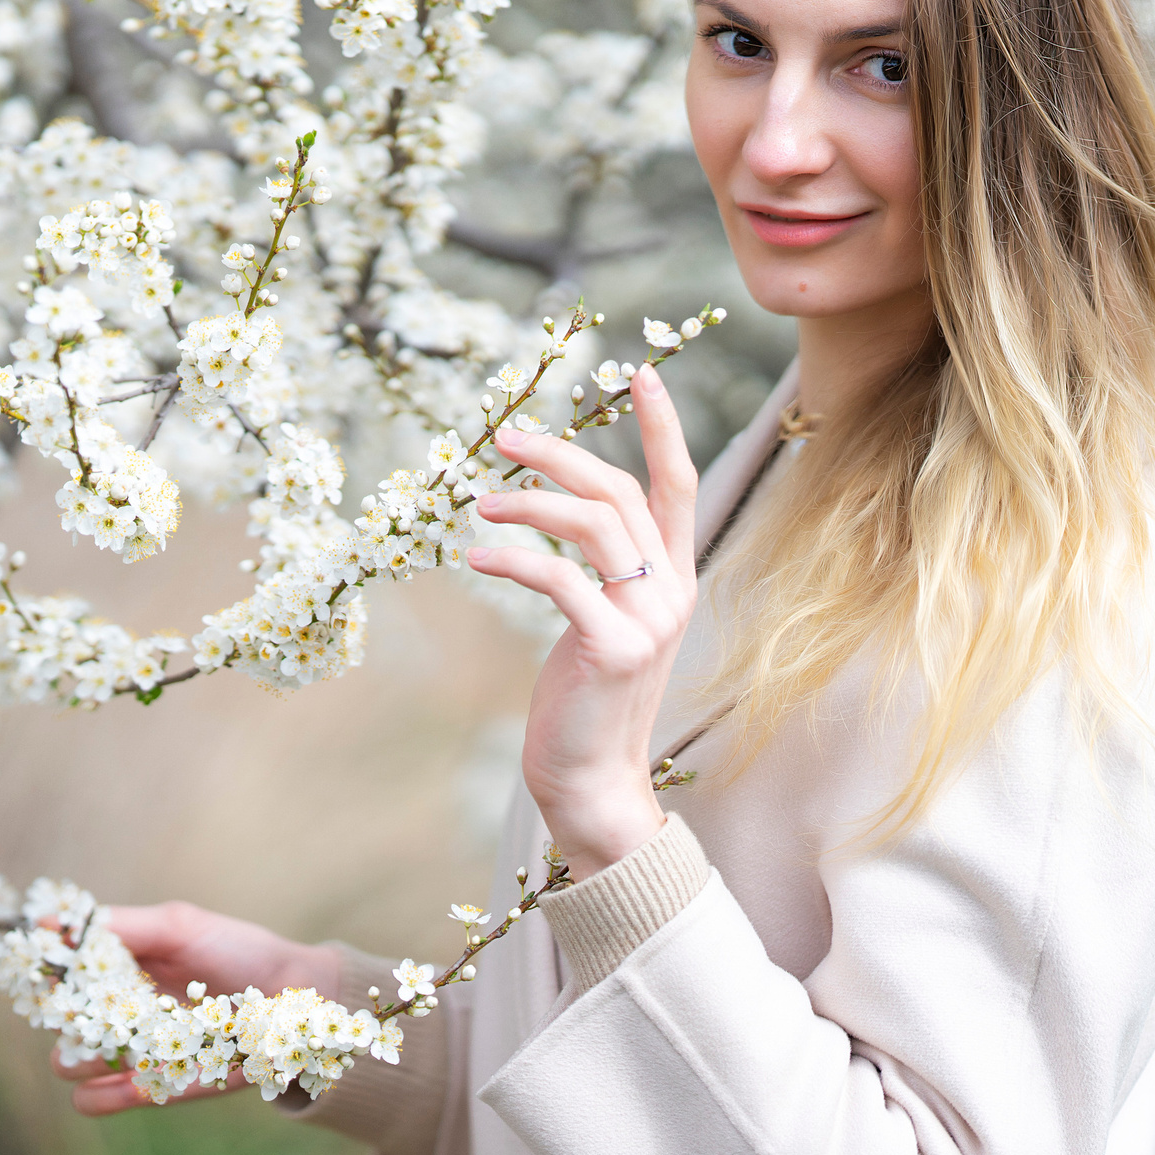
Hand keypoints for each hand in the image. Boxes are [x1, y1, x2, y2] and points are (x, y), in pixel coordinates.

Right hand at [50, 901, 335, 1115]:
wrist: (291, 996)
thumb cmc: (236, 951)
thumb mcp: (176, 927)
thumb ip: (118, 926)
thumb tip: (47, 923)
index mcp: (121, 969)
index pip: (61, 979)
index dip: (46, 979)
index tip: (43, 974)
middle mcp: (120, 1011)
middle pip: (61, 1026)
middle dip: (61, 1021)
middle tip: (78, 1013)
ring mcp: (135, 1051)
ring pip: (74, 1066)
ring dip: (77, 1058)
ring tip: (100, 1048)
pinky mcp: (158, 1086)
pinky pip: (105, 1099)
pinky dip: (100, 1094)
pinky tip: (108, 1084)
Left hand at [468, 361, 696, 879]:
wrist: (592, 782)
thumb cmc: (585, 700)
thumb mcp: (601, 622)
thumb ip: (598, 570)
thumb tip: (553, 512)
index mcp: (674, 578)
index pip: (678, 484)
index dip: (662, 426)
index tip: (640, 373)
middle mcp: (672, 591)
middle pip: (622, 492)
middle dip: (562, 454)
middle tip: (505, 437)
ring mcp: (649, 620)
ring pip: (595, 525)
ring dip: (531, 503)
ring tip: (481, 503)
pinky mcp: (613, 648)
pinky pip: (560, 580)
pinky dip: (514, 560)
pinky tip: (476, 558)